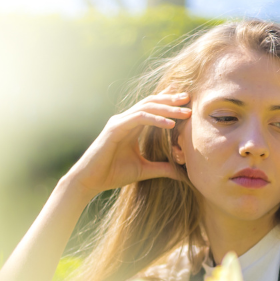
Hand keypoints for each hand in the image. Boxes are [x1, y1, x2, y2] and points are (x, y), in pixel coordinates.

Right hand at [65, 92, 190, 198]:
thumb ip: (162, 168)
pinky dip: (155, 120)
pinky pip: (139, 118)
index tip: (186, 100)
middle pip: (151, 103)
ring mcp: (119, 122)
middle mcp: (125, 120)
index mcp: (131, 125)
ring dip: (167, 109)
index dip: (168, 101)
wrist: (90, 181)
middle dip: (171, 100)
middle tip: (189, 99)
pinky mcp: (115, 128)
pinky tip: (170, 124)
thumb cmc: (113, 174)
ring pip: (147, 107)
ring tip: (185, 112)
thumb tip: (182, 174)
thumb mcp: (144, 170)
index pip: (152, 108)